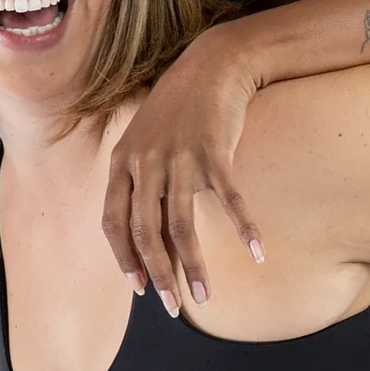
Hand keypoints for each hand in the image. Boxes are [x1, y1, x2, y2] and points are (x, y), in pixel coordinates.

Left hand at [101, 30, 263, 317]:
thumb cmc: (179, 107)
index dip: (123, 256)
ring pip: (181, 225)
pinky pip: (228, 199)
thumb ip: (137, 177)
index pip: (112, 219)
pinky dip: (243, 227)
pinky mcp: (213, 150)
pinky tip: (257, 251)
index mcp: (123, 160)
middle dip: (159, 274)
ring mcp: (179, 156)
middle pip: (145, 230)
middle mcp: (145, 160)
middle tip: (172, 306)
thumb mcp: (143, 137)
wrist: (212, 64)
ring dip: (193, 266)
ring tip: (204, 297)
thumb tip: (144, 226)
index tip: (139, 286)